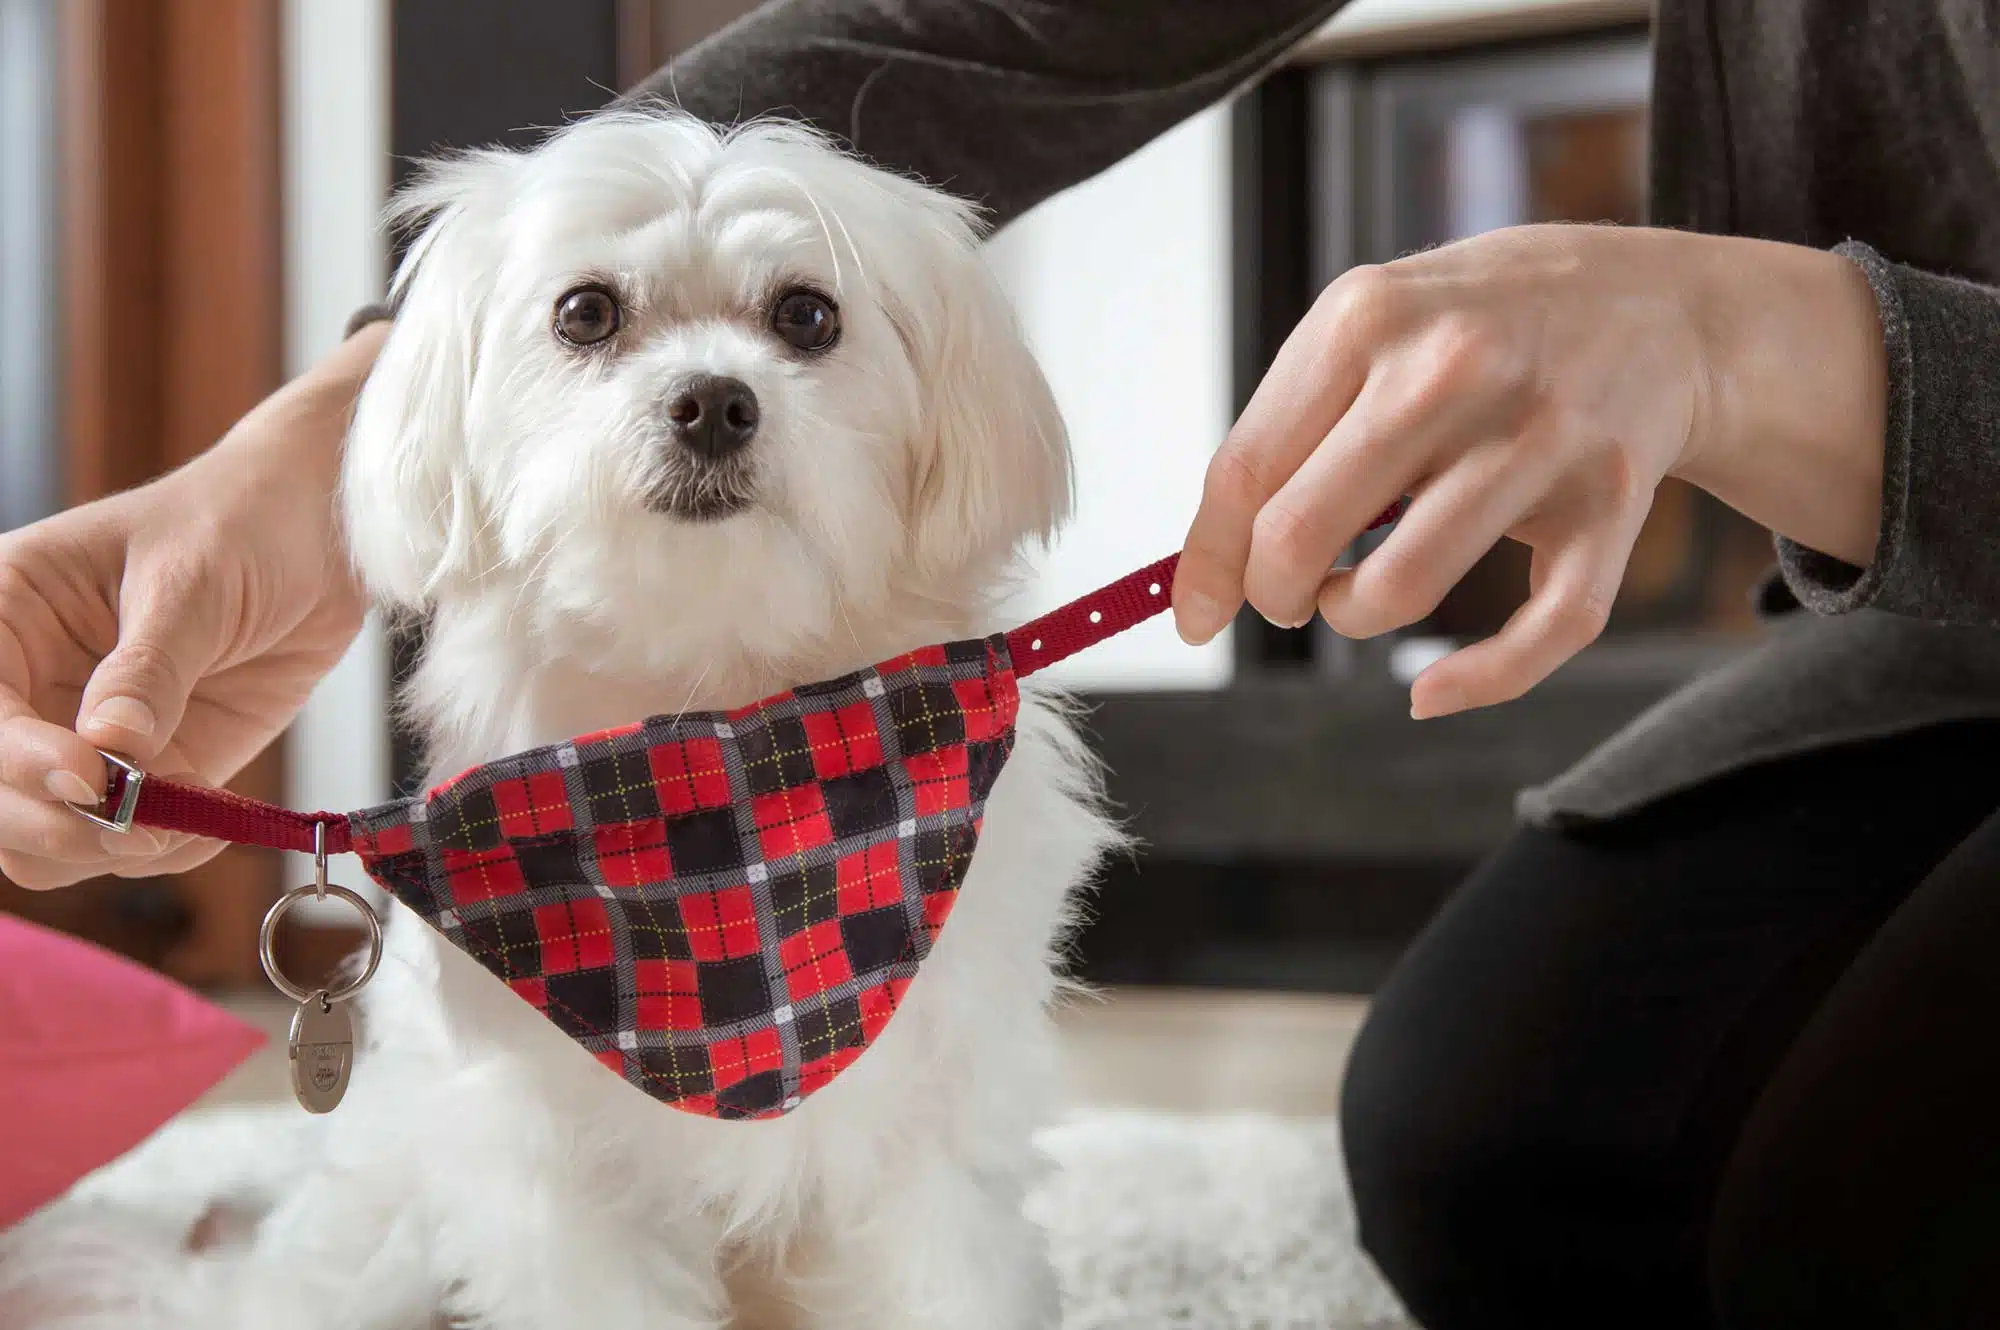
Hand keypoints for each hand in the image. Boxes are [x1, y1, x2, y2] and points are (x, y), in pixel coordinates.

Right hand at [0, 323, 387, 888]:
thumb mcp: (190, 581)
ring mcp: (82, 737)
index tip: (89, 778)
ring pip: (43, 838)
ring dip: (105, 852)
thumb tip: (108, 749)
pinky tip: (211, 824)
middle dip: (53, 825)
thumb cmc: (241, 524)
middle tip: (132, 825)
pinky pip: (125, 840)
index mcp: (3, 617)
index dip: (15, 761)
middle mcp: (25, 686)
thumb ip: (150, 668)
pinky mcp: (147, 771)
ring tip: (181, 823)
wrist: (321, 539)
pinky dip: (161, 850)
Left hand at [1172, 224, 1886, 716]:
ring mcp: (1540, 436)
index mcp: (1368, 319)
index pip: (1244, 472)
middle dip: (1275, 593)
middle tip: (1291, 592)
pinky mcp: (1609, 503)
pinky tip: (1431, 690)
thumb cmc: (1477, 331)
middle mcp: (1453, 369)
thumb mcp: (1372, 330)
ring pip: (1399, 592)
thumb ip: (1288, 431)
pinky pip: (1538, 633)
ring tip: (1361, 592)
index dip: (1207, 563)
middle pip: (1300, 536)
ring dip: (1356, 618)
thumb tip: (1205, 579)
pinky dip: (1474, 683)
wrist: (1657, 309)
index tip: (1194, 615)